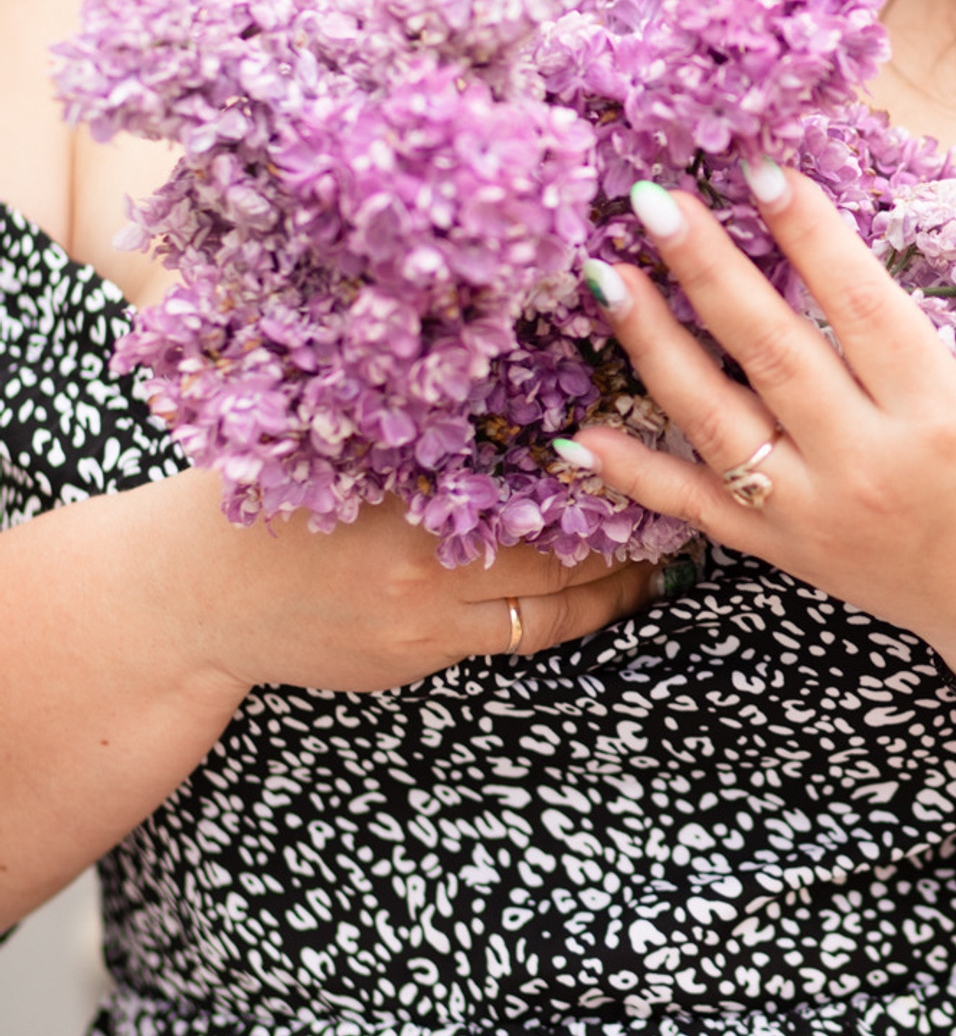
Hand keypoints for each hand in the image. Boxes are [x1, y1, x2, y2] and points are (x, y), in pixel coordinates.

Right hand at [154, 470, 655, 696]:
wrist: (190, 600)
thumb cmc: (268, 497)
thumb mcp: (342, 442)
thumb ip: (423, 421)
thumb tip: (518, 372)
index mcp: (408, 494)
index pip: (533, 480)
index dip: (603, 469)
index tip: (654, 442)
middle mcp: (424, 566)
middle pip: (561, 553)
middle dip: (630, 535)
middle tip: (686, 504)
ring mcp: (423, 627)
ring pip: (552, 612)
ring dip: (615, 587)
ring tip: (668, 559)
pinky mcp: (416, 663)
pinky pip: (512, 641)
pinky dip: (561, 617)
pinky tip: (601, 594)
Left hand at [569, 167, 955, 691]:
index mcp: (941, 414)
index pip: (859, 304)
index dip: (808, 233)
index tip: (760, 169)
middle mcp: (868, 463)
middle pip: (771, 352)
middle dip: (708, 270)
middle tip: (656, 200)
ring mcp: (819, 513)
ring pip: (719, 424)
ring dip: (655, 350)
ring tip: (606, 280)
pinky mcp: (791, 551)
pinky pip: (702, 511)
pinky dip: (639, 476)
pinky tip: (580, 436)